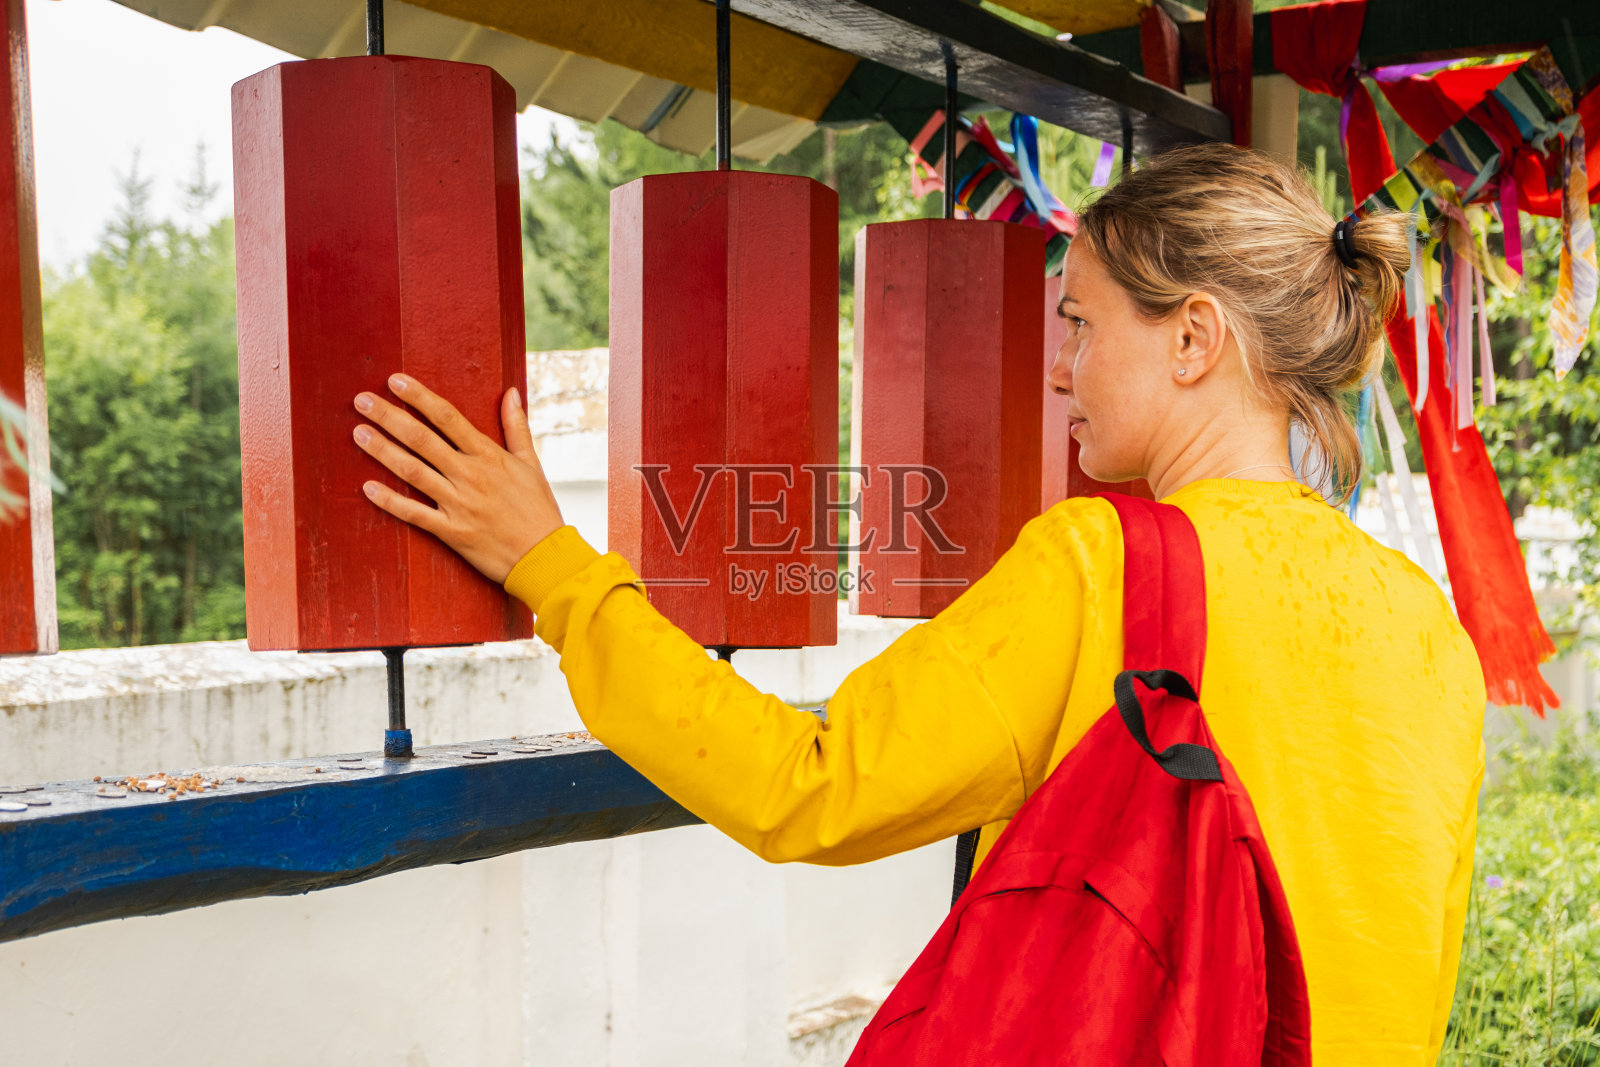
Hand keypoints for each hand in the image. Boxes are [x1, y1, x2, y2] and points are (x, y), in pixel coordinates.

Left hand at [352, 373, 564, 584]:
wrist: (545, 557)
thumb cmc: (539, 509)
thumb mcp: (531, 463)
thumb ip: (517, 426)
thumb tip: (511, 392)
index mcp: (489, 456)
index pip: (448, 418)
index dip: (419, 397)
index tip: (395, 381)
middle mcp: (470, 476)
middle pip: (422, 439)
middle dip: (389, 417)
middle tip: (361, 400)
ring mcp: (459, 504)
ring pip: (413, 472)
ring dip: (382, 451)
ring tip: (358, 433)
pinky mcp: (451, 532)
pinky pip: (414, 514)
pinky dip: (390, 501)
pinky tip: (368, 488)